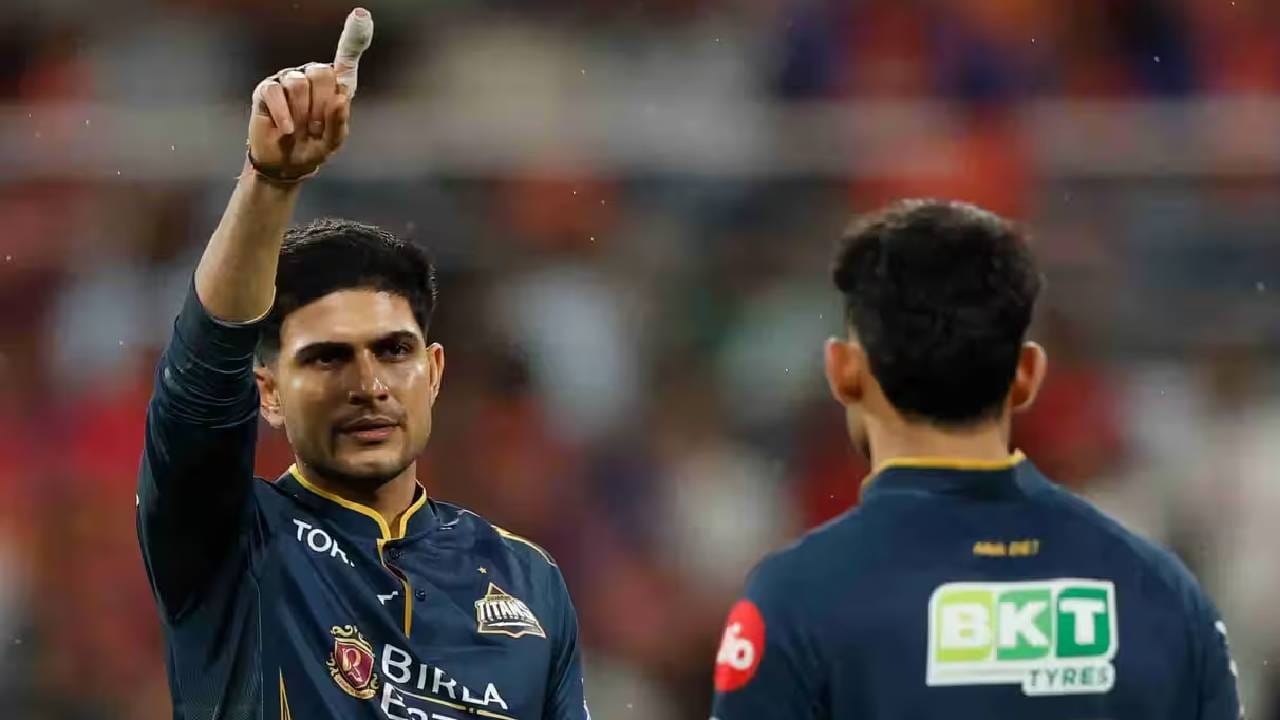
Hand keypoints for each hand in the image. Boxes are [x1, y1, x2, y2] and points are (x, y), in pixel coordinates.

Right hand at [246, 7, 372, 181]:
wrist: (285, 164)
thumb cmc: (313, 148)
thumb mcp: (333, 141)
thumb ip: (340, 121)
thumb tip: (340, 98)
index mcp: (333, 86)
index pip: (346, 58)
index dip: (353, 37)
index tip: (362, 16)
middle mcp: (310, 77)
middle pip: (321, 73)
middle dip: (321, 105)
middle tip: (316, 127)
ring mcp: (288, 81)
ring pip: (299, 84)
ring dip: (302, 114)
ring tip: (300, 130)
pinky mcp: (267, 90)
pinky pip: (276, 92)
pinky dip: (285, 115)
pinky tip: (288, 130)